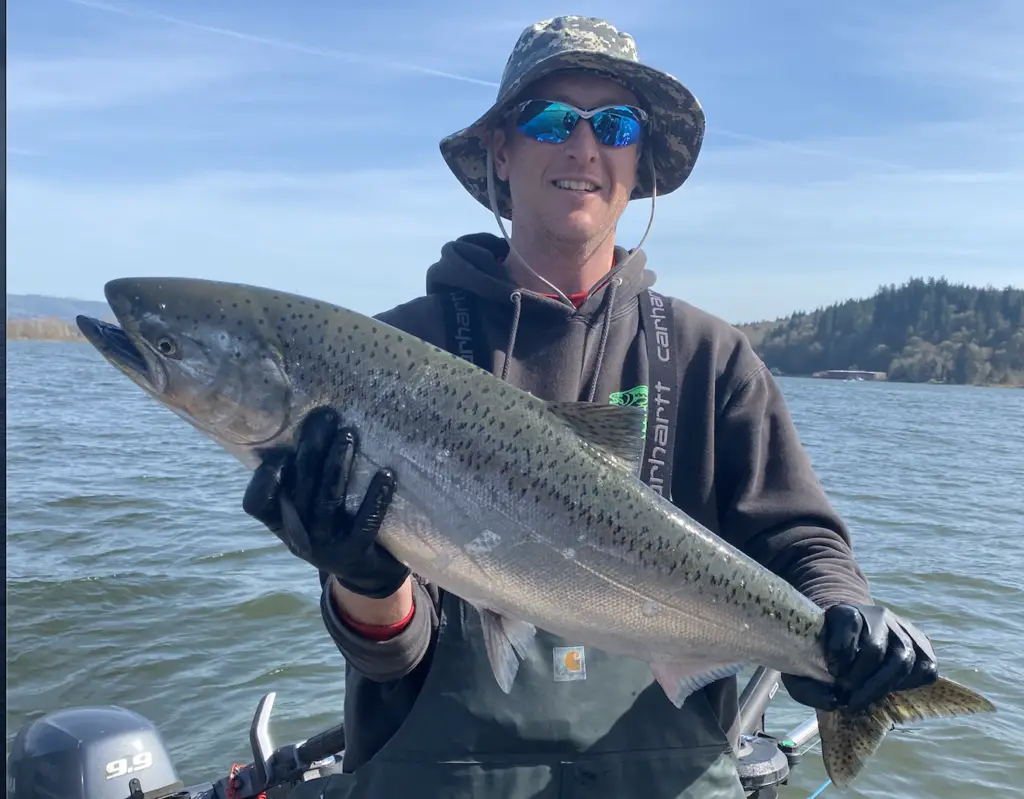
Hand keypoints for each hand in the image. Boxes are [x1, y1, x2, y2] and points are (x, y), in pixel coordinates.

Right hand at [242, 406, 409, 598]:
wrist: (367, 577)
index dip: (264, 478)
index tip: (282, 449)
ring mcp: (326, 548)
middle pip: (300, 489)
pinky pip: (365, 522)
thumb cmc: (337, 527)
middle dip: (311, 449)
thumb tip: (307, 424)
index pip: (257, 504)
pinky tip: (387, 474)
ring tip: (349, 434)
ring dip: (337, 465)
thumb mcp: (310, 510)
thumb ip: (302, 479)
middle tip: (325, 416)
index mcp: (282, 523)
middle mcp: (300, 536)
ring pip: (328, 500)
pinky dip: (376, 497)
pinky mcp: (355, 554)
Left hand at [783, 603, 938, 711]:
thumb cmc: (827, 652)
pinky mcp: (924, 645)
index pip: (847, 622)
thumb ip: (806, 684)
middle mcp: (878, 615)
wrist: (854, 633)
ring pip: (903, 660)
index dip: (840, 650)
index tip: (832, 672)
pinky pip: (925, 669)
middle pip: (876, 648)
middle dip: (861, 679)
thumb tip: (833, 702)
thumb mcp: (806, 661)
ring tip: (864, 698)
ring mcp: (904, 629)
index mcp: (846, 611)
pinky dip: (908, 685)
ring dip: (882, 686)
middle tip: (847, 697)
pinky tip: (888, 689)